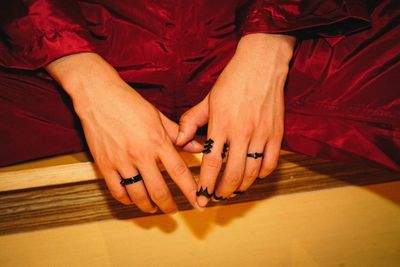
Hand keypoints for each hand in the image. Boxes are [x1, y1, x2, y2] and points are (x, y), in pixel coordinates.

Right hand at [46, 53, 202, 212]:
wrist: (97, 95)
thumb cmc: (129, 103)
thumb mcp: (158, 116)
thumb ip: (178, 134)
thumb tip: (197, 147)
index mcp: (157, 141)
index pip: (179, 172)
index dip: (190, 191)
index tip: (198, 202)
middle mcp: (141, 154)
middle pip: (159, 190)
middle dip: (169, 205)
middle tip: (174, 210)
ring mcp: (121, 161)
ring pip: (138, 195)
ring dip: (148, 206)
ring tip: (154, 208)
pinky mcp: (104, 164)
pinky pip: (117, 191)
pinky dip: (127, 200)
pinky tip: (133, 199)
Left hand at [176, 33, 294, 207]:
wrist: (261, 64)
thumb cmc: (232, 81)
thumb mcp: (208, 99)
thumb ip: (191, 121)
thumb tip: (180, 142)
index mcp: (221, 124)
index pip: (211, 163)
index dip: (204, 184)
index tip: (200, 198)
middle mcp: (242, 132)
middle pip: (232, 174)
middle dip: (222, 191)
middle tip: (216, 196)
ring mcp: (261, 134)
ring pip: (251, 172)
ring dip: (241, 186)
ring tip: (232, 190)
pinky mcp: (276, 133)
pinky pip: (270, 163)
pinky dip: (261, 174)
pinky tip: (253, 175)